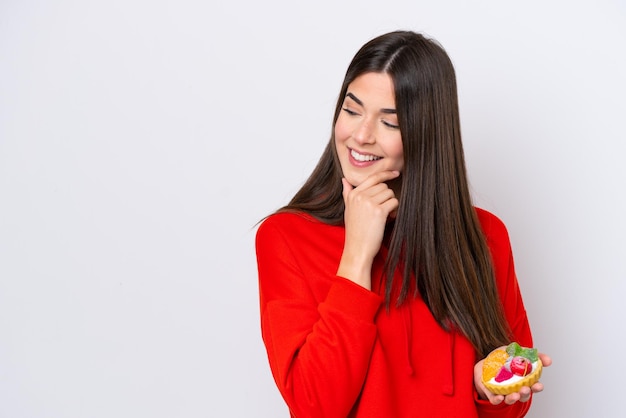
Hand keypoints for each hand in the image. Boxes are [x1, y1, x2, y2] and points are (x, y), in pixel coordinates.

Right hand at [336, 170, 399, 288]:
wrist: (357, 249)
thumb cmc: (354, 231)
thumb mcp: (348, 210)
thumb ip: (347, 194)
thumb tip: (344, 180)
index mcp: (353, 194)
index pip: (373, 178)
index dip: (386, 174)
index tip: (395, 173)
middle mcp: (360, 196)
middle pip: (383, 186)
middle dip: (386, 197)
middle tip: (381, 210)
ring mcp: (369, 203)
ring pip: (390, 193)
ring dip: (390, 204)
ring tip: (383, 216)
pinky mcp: (379, 211)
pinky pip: (394, 202)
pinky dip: (394, 210)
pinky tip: (387, 219)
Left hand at [474, 350, 551, 404]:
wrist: (485, 360)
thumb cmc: (503, 359)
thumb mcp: (518, 353)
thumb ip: (533, 355)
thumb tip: (548, 360)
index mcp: (523, 380)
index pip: (533, 386)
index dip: (537, 387)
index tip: (538, 385)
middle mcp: (515, 388)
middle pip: (523, 395)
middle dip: (525, 393)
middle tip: (525, 389)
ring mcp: (503, 391)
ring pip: (510, 399)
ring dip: (513, 399)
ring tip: (514, 395)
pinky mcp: (491, 393)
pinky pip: (494, 399)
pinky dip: (497, 400)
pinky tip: (499, 397)